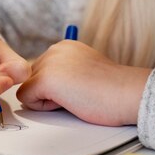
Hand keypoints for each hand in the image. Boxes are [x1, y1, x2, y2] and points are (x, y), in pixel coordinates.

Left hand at [16, 41, 150, 125]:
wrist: (128, 93)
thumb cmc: (112, 90)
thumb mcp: (83, 71)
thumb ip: (64, 73)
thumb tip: (42, 87)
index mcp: (65, 46)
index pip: (42, 71)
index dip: (58, 87)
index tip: (82, 87)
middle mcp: (54, 49)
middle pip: (32, 79)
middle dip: (49, 92)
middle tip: (80, 93)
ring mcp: (48, 63)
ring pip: (28, 88)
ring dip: (47, 100)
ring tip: (76, 96)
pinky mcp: (45, 79)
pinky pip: (26, 99)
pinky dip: (44, 107)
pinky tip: (69, 101)